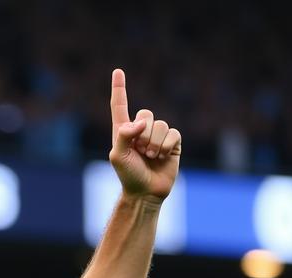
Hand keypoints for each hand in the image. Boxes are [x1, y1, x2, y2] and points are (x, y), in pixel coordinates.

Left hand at [108, 69, 180, 200]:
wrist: (146, 192)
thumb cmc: (128, 175)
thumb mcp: (118, 156)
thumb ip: (124, 135)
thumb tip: (140, 121)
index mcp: (123, 131)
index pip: (120, 106)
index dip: (119, 89)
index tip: (118, 71)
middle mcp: (141, 130)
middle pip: (146, 114)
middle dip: (143, 134)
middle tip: (140, 152)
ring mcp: (157, 135)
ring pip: (160, 124)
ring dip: (155, 143)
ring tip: (150, 157)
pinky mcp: (172, 142)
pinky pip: (173, 133)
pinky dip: (167, 145)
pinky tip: (163, 156)